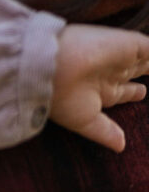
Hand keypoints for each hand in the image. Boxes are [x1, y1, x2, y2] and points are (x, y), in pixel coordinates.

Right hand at [51, 24, 148, 151]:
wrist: (51, 65)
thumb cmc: (60, 96)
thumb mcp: (84, 120)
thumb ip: (105, 131)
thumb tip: (121, 147)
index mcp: (98, 88)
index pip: (121, 90)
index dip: (133, 92)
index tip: (142, 92)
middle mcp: (108, 71)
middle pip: (132, 71)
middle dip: (144, 71)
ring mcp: (118, 56)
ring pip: (144, 58)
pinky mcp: (127, 44)